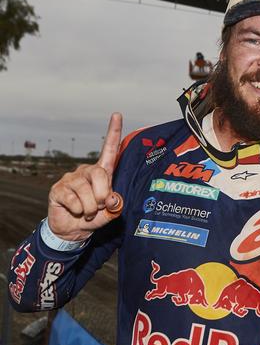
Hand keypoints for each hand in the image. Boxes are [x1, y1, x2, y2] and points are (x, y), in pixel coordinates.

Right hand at [47, 113, 123, 240]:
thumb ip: (115, 205)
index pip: (109, 150)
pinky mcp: (58, 189)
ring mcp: (70, 178)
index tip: (117, 114)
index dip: (113, 132)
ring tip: (87, 212)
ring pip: (86, 191)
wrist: (73, 230)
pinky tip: (75, 211)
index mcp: (102, 172)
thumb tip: (112, 198)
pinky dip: (78, 211)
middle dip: (103, 195)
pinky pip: (73, 200)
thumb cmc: (95, 216)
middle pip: (100, 174)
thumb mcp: (110, 212)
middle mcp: (86, 171)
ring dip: (90, 208)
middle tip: (100, 207)